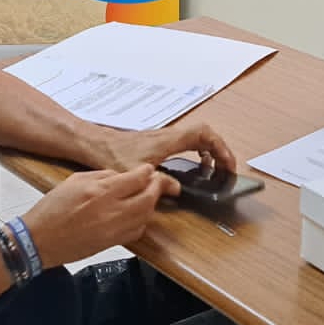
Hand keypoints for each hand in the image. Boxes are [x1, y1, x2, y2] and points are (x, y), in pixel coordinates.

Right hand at [23, 165, 171, 268]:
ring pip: (147, 215)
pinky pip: (138, 231)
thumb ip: (102, 176)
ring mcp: (114, 229)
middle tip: (155, 182)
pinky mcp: (113, 243)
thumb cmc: (52, 210)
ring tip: (147, 196)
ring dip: (151, 204)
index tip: (149, 169)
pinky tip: (137, 214)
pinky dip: (142, 221)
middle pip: (148, 197)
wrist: (39, 240)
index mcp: (101, 191)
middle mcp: (111, 211)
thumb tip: (122, 176)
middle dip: (156, 187)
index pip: (137, 178)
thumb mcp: (75, 180)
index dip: (148, 172)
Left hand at [99, 122, 236, 174]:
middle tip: (225, 168)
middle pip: (205, 135)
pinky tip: (192, 166)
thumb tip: (177, 189)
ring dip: (209, 150)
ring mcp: (164, 137)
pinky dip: (197, 151)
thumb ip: (158, 182)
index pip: (204, 134)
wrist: (96, 143)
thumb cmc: (111, 153)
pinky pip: (186, 142)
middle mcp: (169, 136)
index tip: (227, 163)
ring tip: (213, 169)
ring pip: (196, 137)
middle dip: (220, 150)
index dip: (220, 147)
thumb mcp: (136, 172)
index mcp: (168, 141)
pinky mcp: (159, 142)